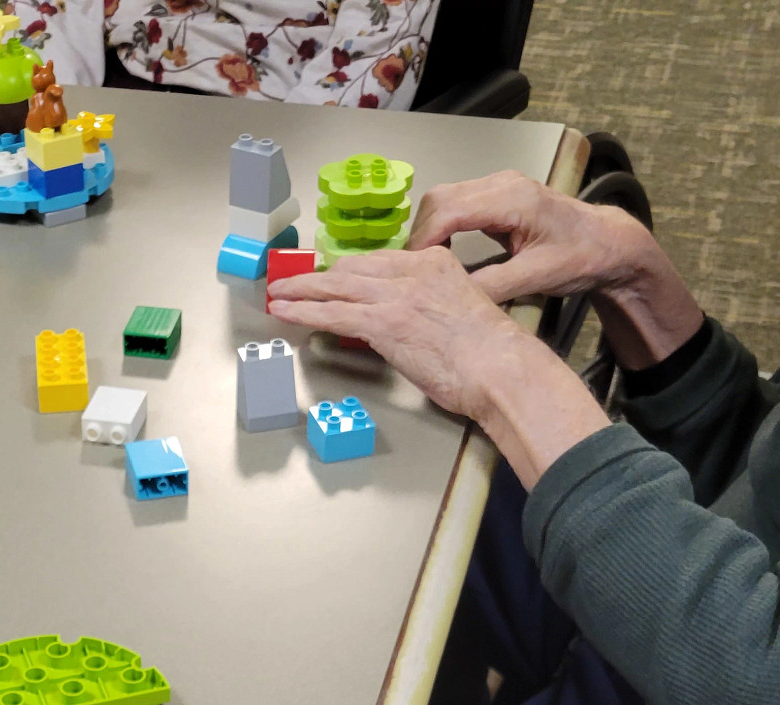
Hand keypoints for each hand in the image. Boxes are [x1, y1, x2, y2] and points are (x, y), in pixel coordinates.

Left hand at [269, 245, 527, 421]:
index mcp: (435, 264)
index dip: (348, 270)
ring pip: (336, 285)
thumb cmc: (489, 355)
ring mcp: (397, 295)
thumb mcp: (459, 313)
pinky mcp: (384, 322)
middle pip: (353, 267)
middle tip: (294, 281)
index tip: (331, 275)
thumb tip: (404, 325)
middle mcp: (414, 271)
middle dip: (318, 276)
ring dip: (301, 291)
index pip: (380, 261)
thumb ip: (428, 308)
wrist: (500, 368)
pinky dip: (304, 311)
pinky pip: (333, 311)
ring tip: (279, 295)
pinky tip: (287, 312)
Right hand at [409, 169, 655, 304]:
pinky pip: (457, 204)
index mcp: (512, 199)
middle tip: (416, 271)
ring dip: (429, 230)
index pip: (448, 210)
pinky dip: (442, 227)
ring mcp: (499, 185)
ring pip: (444, 199)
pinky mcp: (497, 194)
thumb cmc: (579, 256)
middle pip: (439, 199)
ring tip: (428, 265)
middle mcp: (502, 184)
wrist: (605, 241)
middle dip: (421, 235)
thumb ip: (492, 287)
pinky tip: (444, 252)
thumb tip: (451, 297)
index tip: (412, 270)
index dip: (423, 241)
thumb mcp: (535, 277)